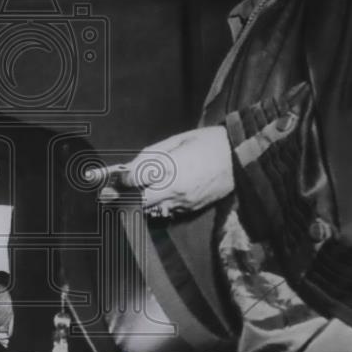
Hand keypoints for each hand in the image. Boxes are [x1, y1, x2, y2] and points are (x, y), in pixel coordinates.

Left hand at [94, 126, 234, 216]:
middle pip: (138, 200)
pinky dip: (157, 205)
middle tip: (110, 194)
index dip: (122, 179)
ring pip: (151, 209)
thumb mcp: (177, 140)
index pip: (135, 179)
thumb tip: (131, 166)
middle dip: (124, 197)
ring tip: (130, 196)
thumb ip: (151, 154)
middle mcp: (174, 188)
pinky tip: (154, 197)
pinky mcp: (191, 209)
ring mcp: (183, 202)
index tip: (115, 178)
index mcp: (170, 167)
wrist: (240, 158)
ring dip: (139, 203)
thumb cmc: (208, 142)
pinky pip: (167, 211)